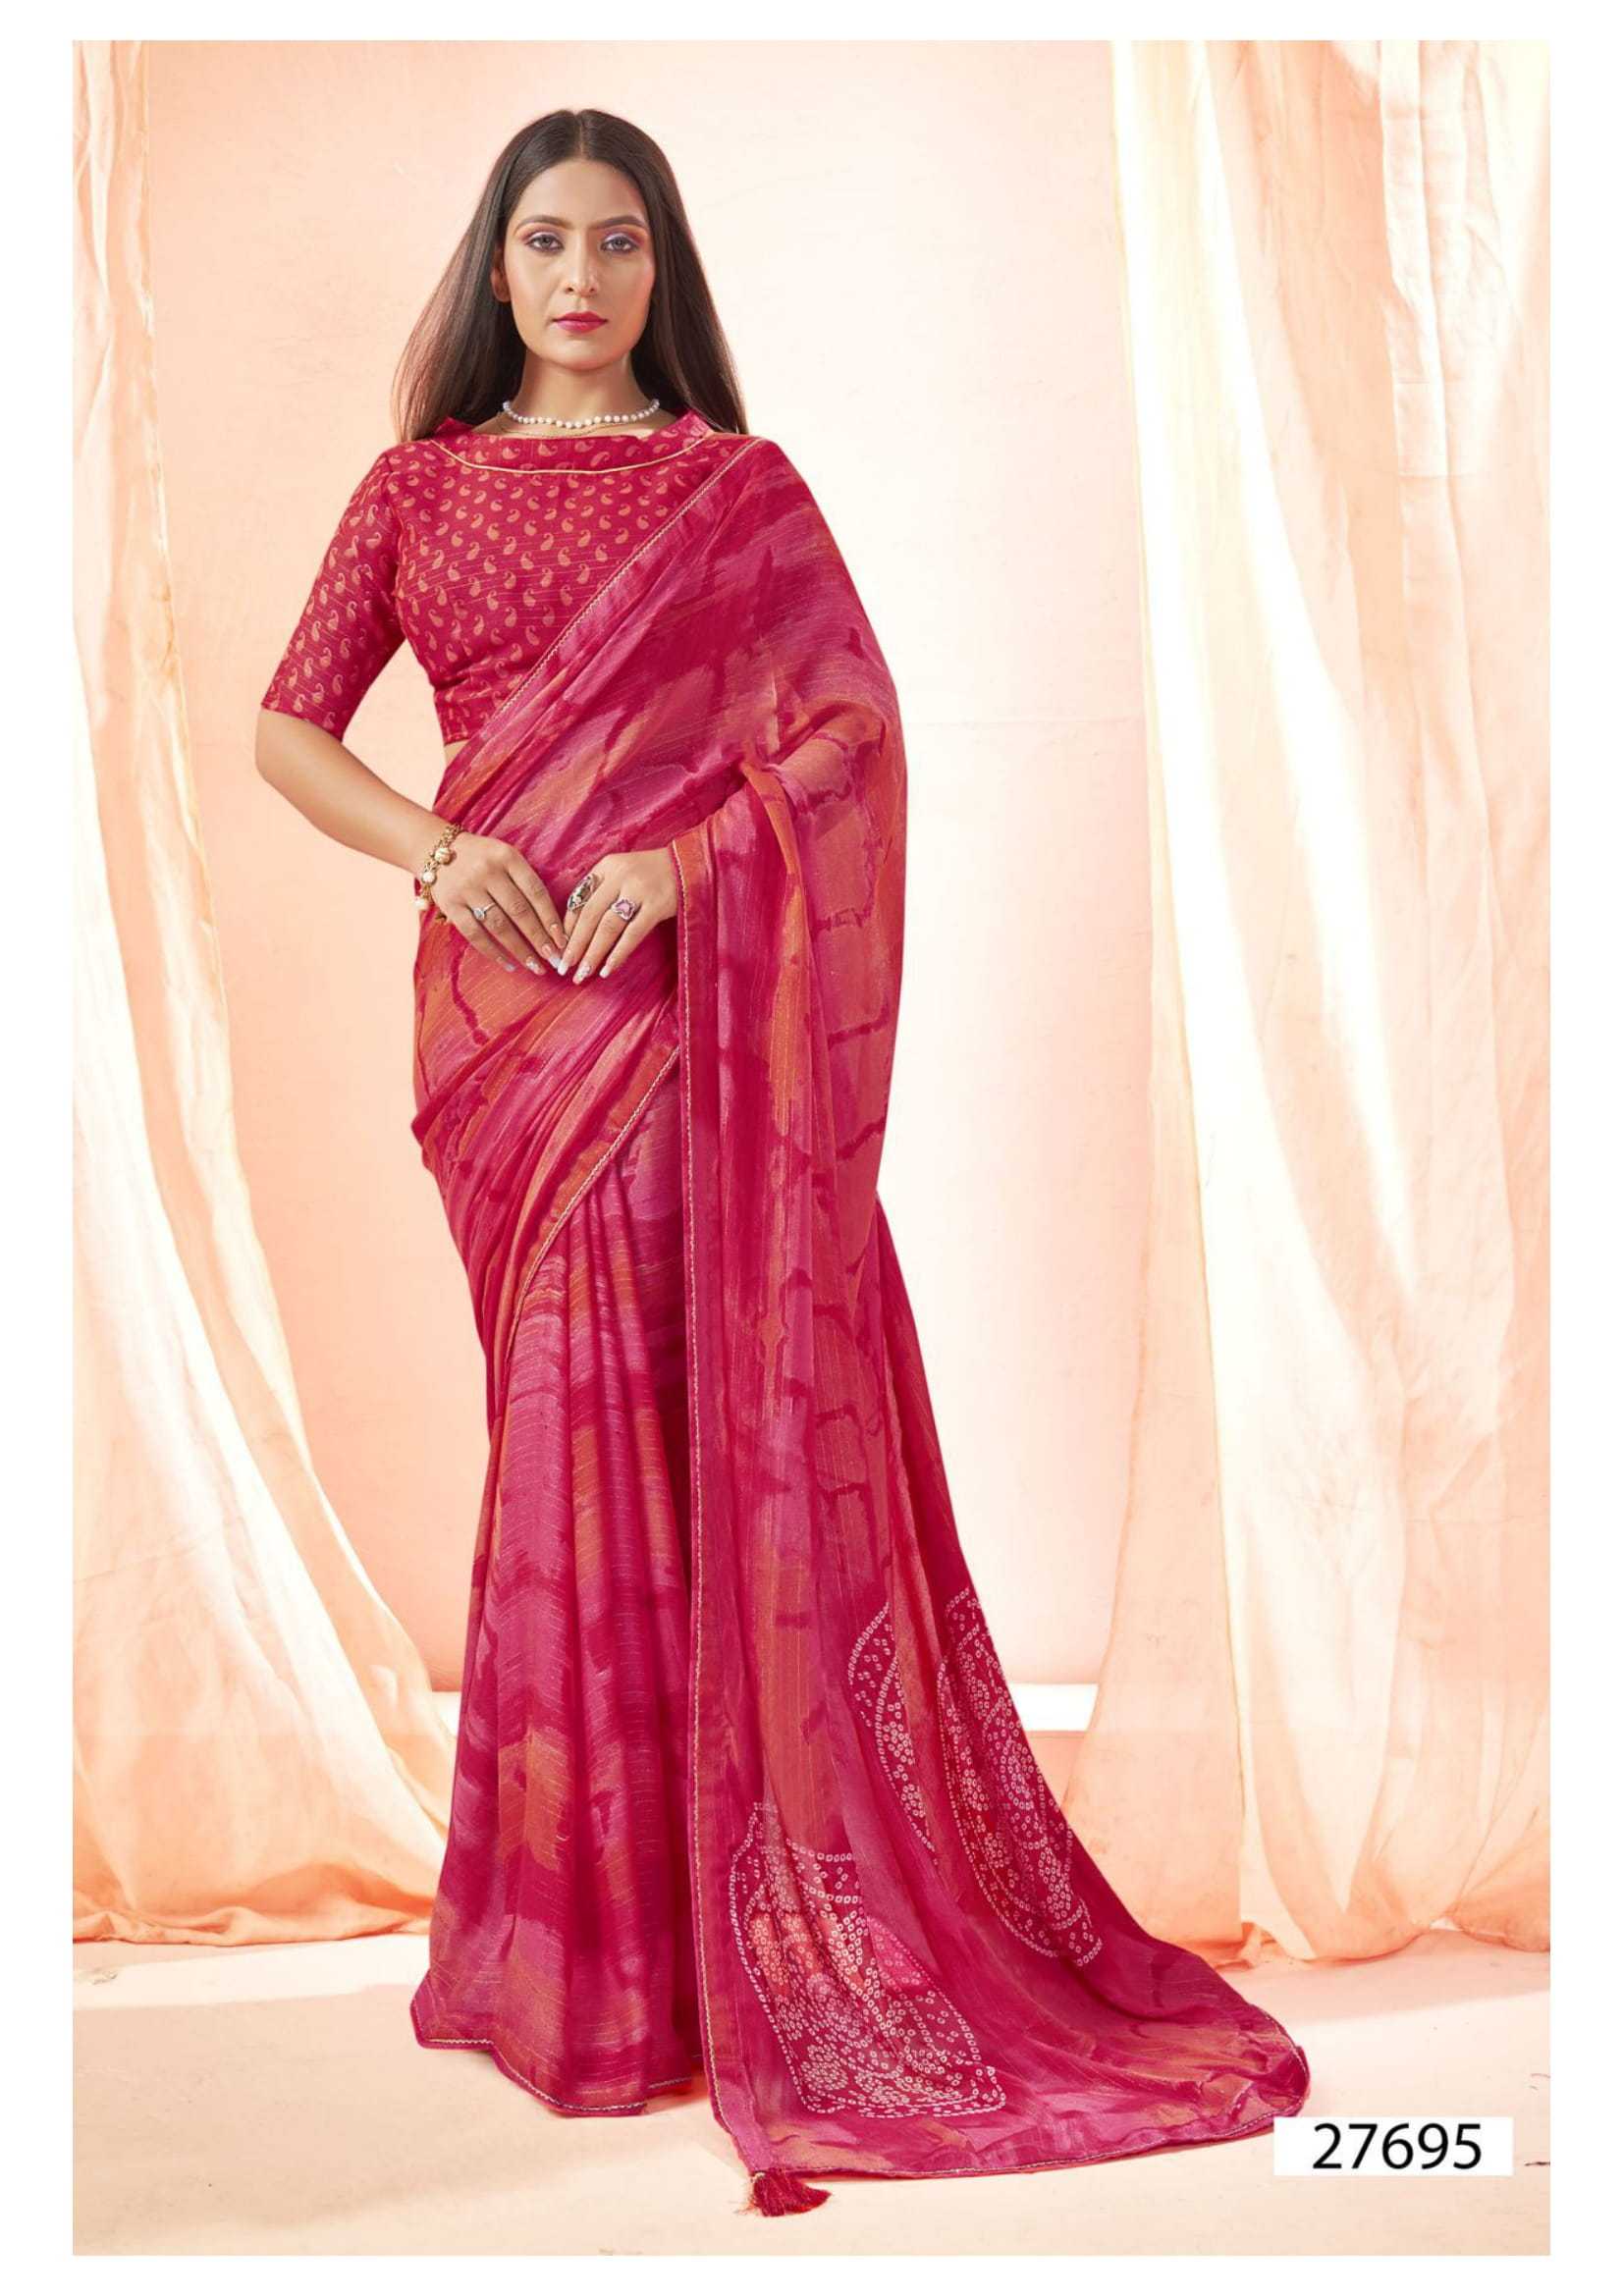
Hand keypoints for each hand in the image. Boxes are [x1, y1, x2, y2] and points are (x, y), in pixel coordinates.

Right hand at [427, 831, 567, 972]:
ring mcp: (468, 889)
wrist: (434, 848)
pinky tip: (509, 965)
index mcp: (507, 857)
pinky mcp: (450, 905)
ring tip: (535, 966)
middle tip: (553, 960)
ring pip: (499, 926)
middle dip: (539, 938)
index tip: (562, 940)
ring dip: (520, 949)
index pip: (536, 891)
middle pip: (520, 911)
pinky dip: (493, 952)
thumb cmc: (481, 858)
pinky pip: (475, 934)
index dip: (551, 918)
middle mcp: (488, 871)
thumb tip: (550, 922)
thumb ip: (524, 880)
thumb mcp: (505, 856)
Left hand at [555, 847, 677, 980]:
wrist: (692, 863)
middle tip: (564, 967)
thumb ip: (602, 892)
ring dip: (593, 953)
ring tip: (582, 973)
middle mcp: (620, 875)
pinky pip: (633, 934)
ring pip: (608, 927)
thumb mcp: (624, 873)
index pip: (579, 899)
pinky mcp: (657, 905)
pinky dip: (618, 953)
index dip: (568, 926)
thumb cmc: (653, 874)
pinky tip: (607, 969)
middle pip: (589, 915)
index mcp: (607, 866)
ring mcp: (639, 890)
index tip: (560, 948)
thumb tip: (577, 931)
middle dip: (575, 944)